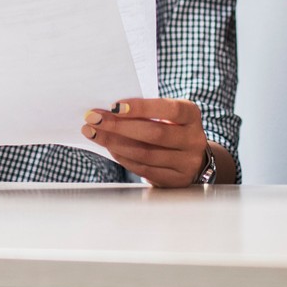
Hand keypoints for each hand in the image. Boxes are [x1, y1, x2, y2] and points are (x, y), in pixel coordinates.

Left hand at [82, 98, 219, 186]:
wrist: (193, 157)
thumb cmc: (172, 128)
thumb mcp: (168, 115)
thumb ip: (146, 112)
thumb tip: (110, 111)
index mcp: (192, 115)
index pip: (169, 109)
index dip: (142, 108)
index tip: (114, 106)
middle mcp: (193, 139)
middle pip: (154, 134)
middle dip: (119, 126)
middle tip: (94, 119)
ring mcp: (186, 162)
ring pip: (145, 154)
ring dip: (115, 143)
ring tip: (95, 133)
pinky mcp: (175, 180)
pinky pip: (144, 169)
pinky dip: (123, 157)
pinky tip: (110, 148)